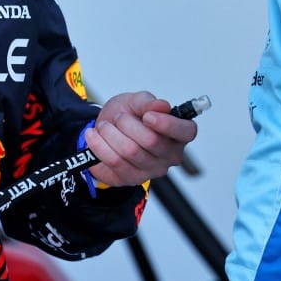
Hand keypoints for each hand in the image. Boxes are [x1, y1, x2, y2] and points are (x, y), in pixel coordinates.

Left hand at [84, 91, 198, 187]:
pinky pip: (114, 162)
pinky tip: (93, 136)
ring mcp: (152, 170)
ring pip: (130, 151)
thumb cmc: (129, 115)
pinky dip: (99, 146)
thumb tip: (162, 106)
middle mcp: (170, 155)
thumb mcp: (137, 101)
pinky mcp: (132, 179)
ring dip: (111, 133)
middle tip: (119, 117)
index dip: (168, 124)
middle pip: (152, 141)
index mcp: (178, 133)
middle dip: (128, 123)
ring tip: (104, 126)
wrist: (107, 129)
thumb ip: (149, 102)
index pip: (186, 132)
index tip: (147, 116)